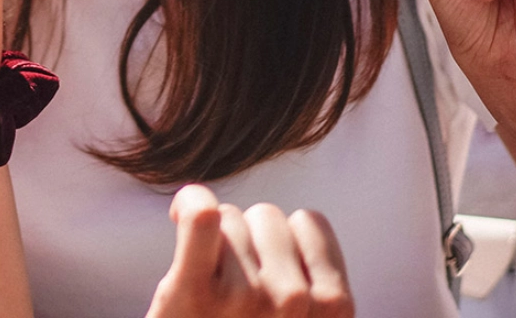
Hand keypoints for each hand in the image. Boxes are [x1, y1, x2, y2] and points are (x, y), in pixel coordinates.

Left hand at [145, 185, 351, 316]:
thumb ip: (312, 282)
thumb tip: (292, 219)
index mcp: (335, 309)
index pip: (309, 223)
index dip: (283, 239)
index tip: (265, 267)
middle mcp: (295, 303)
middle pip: (266, 216)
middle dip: (249, 239)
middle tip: (232, 290)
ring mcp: (244, 298)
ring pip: (229, 217)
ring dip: (216, 244)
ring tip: (211, 293)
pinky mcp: (192, 294)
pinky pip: (202, 222)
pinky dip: (191, 207)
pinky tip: (179, 214)